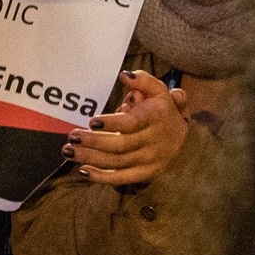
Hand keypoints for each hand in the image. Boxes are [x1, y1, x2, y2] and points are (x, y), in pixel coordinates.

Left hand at [63, 70, 190, 187]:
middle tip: (71, 137)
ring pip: (116, 162)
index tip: (92, 121)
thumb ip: (142, 80)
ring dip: (90, 158)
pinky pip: (121, 178)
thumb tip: (124, 76)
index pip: (132, 123)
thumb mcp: (158, 91)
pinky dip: (101, 177)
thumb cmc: (163, 112)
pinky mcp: (143, 173)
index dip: (111, 123)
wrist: (185, 142)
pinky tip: (83, 170)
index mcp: (155, 118)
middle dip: (93, 142)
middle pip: (119, 145)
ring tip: (68, 151)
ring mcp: (148, 160)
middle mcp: (152, 140)